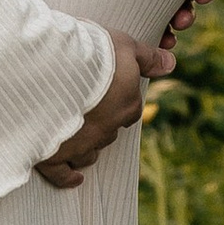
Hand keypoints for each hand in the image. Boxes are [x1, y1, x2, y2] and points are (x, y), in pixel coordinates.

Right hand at [36, 29, 173, 189]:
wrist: (53, 71)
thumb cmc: (91, 55)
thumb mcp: (125, 46)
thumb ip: (147, 57)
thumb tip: (170, 63)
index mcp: (127, 106)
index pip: (130, 109)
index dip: (119, 101)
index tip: (107, 93)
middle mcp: (107, 131)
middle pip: (110, 133)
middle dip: (101, 124)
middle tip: (86, 109)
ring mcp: (81, 146)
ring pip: (90, 154)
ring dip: (87, 148)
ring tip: (77, 139)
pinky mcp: (54, 156)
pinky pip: (63, 175)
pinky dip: (69, 178)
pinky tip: (75, 178)